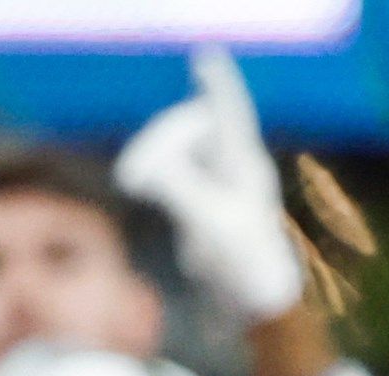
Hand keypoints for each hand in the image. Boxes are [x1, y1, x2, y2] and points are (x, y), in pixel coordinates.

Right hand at [114, 46, 306, 325]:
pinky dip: (156, 173)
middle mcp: (235, 168)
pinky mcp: (204, 203)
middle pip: (191, 127)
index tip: (207, 57)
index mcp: (246, 166)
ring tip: (135, 183)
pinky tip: (142, 184)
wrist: (255, 304)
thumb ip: (177, 187)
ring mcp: (219, 184)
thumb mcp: (209, 223)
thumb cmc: (244, 265)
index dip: (218, 84)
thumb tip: (144, 167)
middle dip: (160, 139)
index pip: (230, 113)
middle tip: (133, 177)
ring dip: (155, 155)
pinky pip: (175, 169)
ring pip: (180, 147)